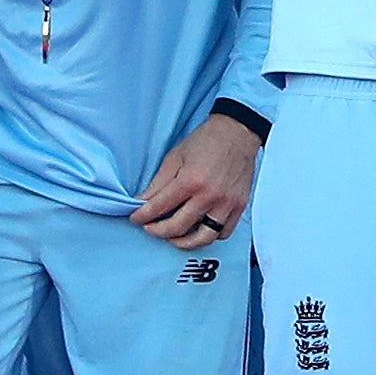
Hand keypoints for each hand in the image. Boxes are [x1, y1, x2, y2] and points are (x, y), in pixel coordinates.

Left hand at [133, 108, 258, 248]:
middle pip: (178, 227)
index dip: (142, 216)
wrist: (237, 132)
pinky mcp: (239, 206)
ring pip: (203, 238)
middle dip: (157, 231)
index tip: (135, 218)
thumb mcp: (175, 157)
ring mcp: (226, 203)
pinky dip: (209, 236)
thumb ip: (158, 183)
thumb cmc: (205, 141)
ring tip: (172, 237)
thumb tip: (142, 202)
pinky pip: (223, 233)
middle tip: (149, 228)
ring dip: (183, 242)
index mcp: (190, 181)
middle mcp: (209, 196)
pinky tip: (198, 230)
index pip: (159, 207)